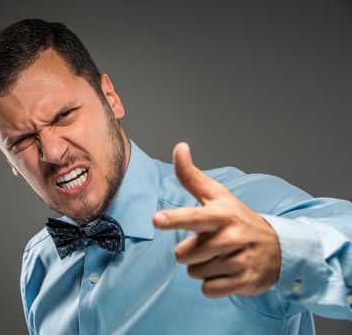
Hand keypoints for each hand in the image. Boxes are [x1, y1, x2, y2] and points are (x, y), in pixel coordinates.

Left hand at [152, 142, 280, 297]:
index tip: (157, 219)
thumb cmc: (237, 219)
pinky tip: (227, 272)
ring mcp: (240, 260)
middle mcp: (231, 236)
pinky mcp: (246, 281)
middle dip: (190, 252)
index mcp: (221, 214)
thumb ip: (192, 176)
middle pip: (184, 254)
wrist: (279, 247)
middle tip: (209, 243)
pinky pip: (209, 290)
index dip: (174, 218)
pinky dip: (213, 284)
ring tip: (220, 256)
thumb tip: (180, 146)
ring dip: (201, 267)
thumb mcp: (217, 196)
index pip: (193, 217)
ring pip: (195, 272)